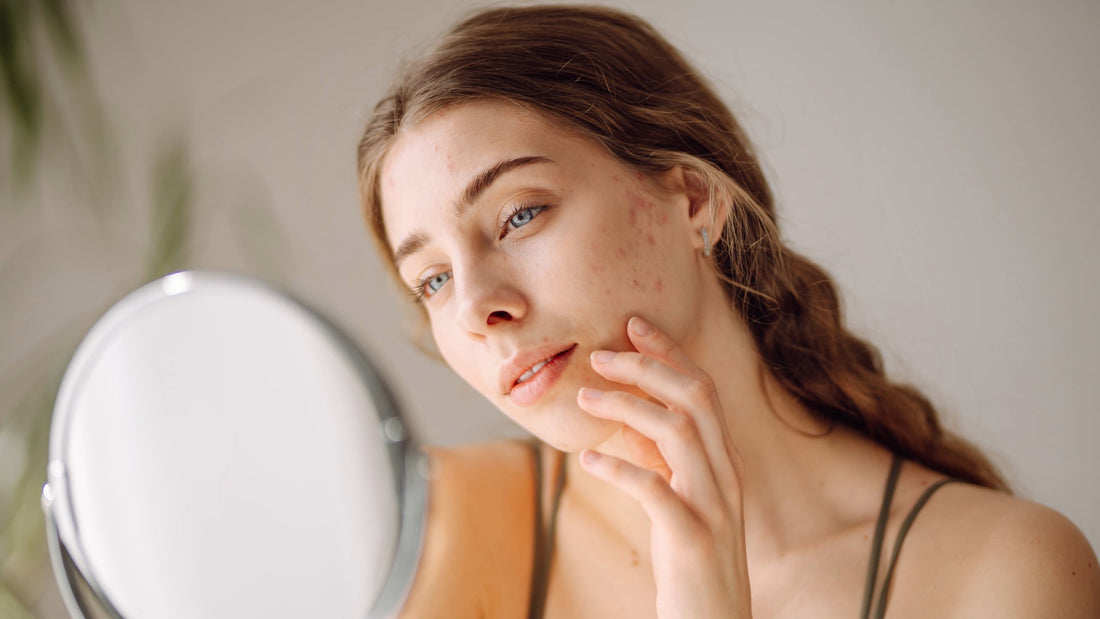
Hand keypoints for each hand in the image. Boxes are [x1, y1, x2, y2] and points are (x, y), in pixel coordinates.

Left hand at [577, 316, 751, 617]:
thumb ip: (660, 459)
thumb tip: (626, 415)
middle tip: (599, 355)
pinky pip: (656, 492)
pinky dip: (619, 469)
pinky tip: (586, 460)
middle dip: (647, 367)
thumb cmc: (692, 562)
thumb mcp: (679, 500)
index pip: (702, 390)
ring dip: (627, 407)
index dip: (668, 352)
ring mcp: (714, 507)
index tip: (633, 324)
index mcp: (724, 462)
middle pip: (695, 398)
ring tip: (584, 397)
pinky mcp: (693, 540)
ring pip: (679, 432)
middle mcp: (726, 476)